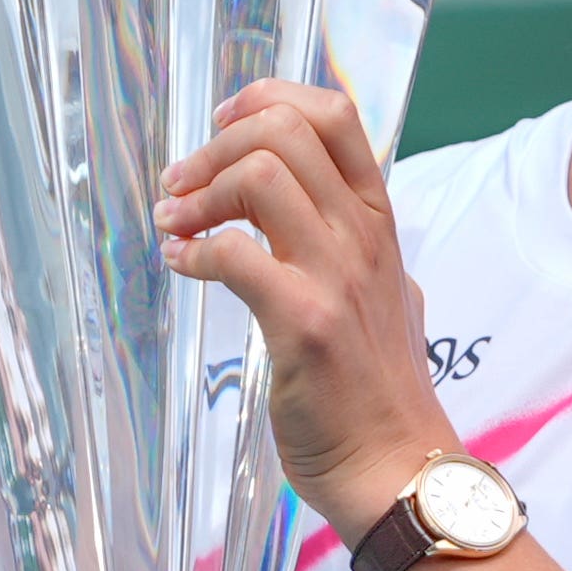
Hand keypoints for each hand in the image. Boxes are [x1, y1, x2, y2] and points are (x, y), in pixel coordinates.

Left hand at [153, 81, 452, 536]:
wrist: (398, 470)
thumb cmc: (380, 394)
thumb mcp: (387, 298)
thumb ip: (357, 251)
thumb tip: (324, 217)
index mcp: (380, 224)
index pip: (335, 115)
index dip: (267, 100)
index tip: (222, 124)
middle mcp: (364, 237)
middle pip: (288, 131)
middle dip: (216, 145)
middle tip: (181, 184)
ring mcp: (338, 276)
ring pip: (263, 173)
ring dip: (200, 192)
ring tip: (173, 224)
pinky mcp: (305, 322)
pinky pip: (235, 253)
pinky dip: (193, 251)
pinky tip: (181, 265)